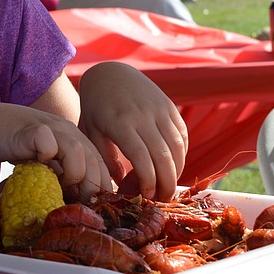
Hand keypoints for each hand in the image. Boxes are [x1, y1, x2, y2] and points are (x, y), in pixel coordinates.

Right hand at [0, 103, 111, 200]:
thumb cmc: (16, 146)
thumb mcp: (46, 161)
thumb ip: (63, 174)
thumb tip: (81, 201)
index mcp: (75, 137)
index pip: (101, 163)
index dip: (101, 187)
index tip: (92, 206)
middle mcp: (67, 129)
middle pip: (95, 160)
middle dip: (90, 187)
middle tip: (77, 203)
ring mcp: (51, 127)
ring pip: (78, 152)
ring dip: (72, 175)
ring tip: (59, 185)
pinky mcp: (34, 129)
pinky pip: (49, 146)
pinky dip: (47, 158)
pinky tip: (38, 167)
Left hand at [77, 62, 187, 200]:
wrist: (110, 73)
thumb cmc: (96, 107)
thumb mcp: (91, 130)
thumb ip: (104, 157)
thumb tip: (121, 183)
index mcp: (120, 122)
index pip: (141, 157)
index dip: (148, 180)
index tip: (146, 196)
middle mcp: (143, 115)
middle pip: (164, 156)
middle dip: (166, 184)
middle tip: (162, 200)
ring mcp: (159, 109)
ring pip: (178, 147)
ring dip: (176, 172)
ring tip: (167, 188)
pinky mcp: (170, 107)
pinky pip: (182, 136)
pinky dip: (181, 155)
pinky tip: (172, 167)